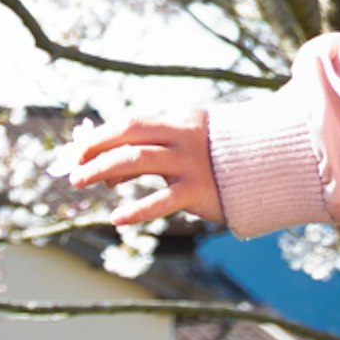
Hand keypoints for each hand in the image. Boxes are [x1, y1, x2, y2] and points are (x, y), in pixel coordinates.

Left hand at [72, 114, 221, 229]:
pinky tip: (116, 218)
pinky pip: (162, 200)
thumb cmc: (215, 165)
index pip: (130, 124)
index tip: (75, 153)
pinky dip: (137, 209)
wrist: (267, 173)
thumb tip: (104, 172)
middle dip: (96, 147)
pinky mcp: (198, 190)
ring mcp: (191, 162)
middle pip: (130, 134)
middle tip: (72, 165)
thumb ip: (149, 155)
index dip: (99, 137)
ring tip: (81, 181)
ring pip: (138, 159)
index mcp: (180, 121)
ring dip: (104, 168)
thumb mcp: (184, 150)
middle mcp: (184, 136)